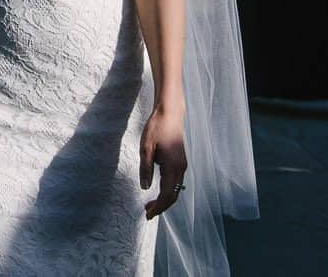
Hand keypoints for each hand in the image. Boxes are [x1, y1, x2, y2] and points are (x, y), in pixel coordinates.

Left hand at [140, 103, 187, 218]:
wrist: (170, 113)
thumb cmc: (156, 128)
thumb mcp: (146, 148)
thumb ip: (145, 169)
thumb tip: (145, 188)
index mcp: (173, 167)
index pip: (167, 195)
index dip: (158, 207)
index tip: (147, 215)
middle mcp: (181, 169)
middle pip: (173, 195)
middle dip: (161, 206)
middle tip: (147, 212)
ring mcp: (182, 165)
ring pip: (176, 190)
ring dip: (164, 199)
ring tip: (150, 204)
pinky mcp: (180, 161)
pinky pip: (176, 182)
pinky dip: (168, 191)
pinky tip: (158, 190)